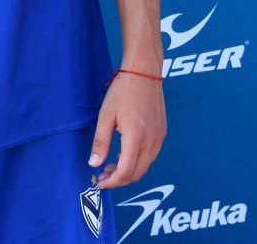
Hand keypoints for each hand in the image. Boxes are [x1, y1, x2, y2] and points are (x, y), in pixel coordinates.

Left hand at [88, 72, 165, 189]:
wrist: (144, 72)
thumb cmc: (123, 91)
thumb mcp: (106, 116)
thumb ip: (100, 142)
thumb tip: (94, 164)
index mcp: (136, 137)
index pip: (126, 172)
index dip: (112, 182)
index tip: (100, 182)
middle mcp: (152, 141)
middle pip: (137, 174)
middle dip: (119, 180)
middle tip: (103, 175)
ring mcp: (159, 137)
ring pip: (146, 167)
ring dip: (129, 172)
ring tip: (111, 165)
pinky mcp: (162, 133)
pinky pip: (151, 156)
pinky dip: (138, 162)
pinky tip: (125, 154)